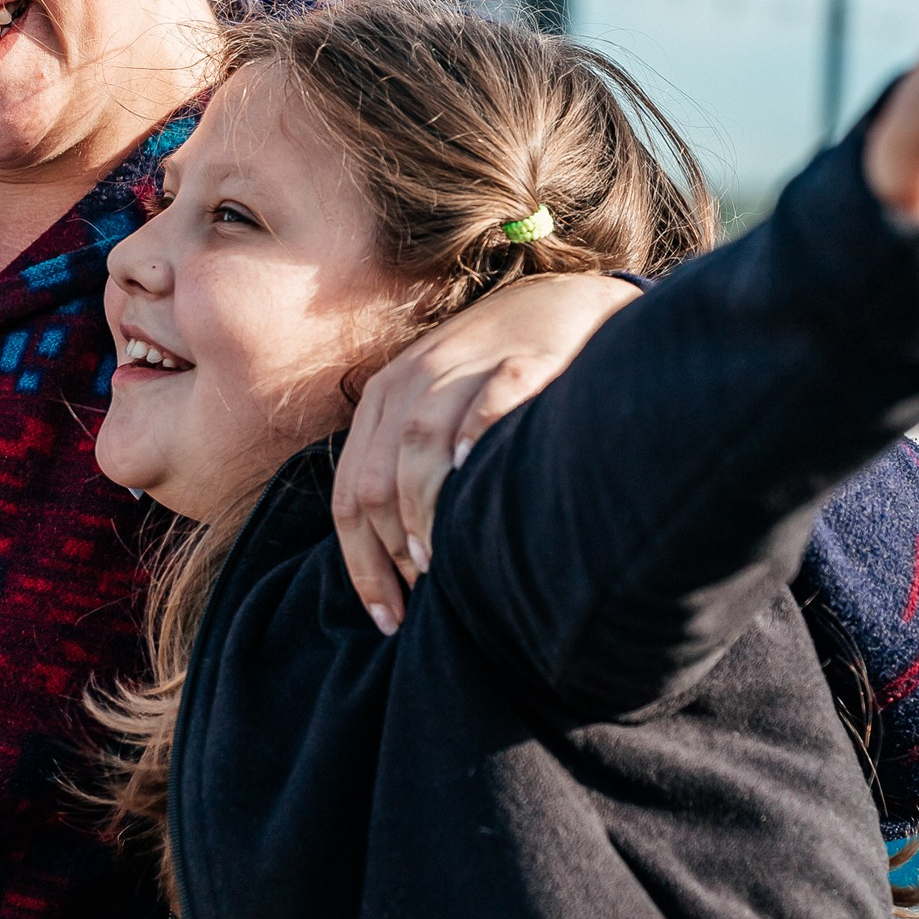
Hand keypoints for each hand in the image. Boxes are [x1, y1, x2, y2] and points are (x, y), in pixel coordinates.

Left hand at [333, 272, 639, 630]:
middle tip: (422, 597)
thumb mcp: (439, 409)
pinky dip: (477, 445)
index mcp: (381, 398)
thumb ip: (410, 467)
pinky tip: (478, 485)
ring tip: (443, 567)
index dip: (361, 564)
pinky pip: (489, 405)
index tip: (387, 619)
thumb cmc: (497, 374)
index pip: (351, 493)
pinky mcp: (522, 358)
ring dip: (426, 513)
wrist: (567, 299)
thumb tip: (403, 566)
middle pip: (378, 479)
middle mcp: (411, 380)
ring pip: (420, 445)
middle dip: (391, 548)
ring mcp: (465, 366)